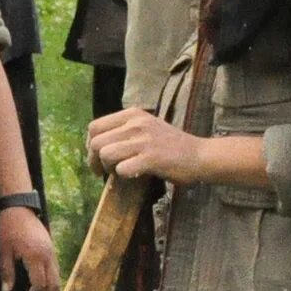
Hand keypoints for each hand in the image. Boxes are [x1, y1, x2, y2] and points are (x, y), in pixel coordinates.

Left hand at [0, 205, 60, 290]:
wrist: (20, 206)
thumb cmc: (8, 226)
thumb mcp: (3, 250)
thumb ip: (6, 272)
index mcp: (34, 256)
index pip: (39, 285)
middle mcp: (47, 256)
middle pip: (52, 285)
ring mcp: (52, 252)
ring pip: (57, 279)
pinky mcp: (52, 250)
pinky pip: (56, 271)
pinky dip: (52, 284)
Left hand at [88, 107, 202, 184]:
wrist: (200, 155)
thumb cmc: (172, 146)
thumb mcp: (147, 128)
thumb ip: (124, 132)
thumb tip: (97, 147)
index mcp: (133, 114)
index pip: (94, 126)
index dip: (90, 146)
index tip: (97, 158)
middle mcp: (136, 123)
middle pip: (97, 142)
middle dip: (95, 161)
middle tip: (103, 172)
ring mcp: (144, 140)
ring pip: (106, 154)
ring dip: (109, 168)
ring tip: (119, 173)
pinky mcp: (151, 158)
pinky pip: (122, 169)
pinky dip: (123, 176)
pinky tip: (134, 175)